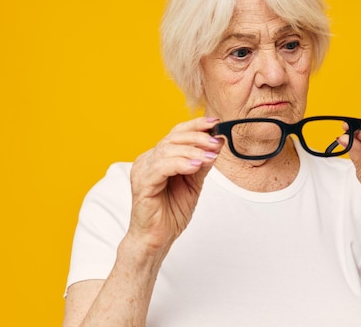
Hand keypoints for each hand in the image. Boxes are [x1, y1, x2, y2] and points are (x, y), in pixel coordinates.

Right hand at [128, 116, 222, 253]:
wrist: (157, 238)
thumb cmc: (171, 212)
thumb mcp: (194, 183)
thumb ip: (203, 163)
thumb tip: (218, 142)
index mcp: (158, 157)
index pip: (176, 133)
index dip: (195, 125)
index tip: (215, 123)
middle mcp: (147, 160)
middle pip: (173, 138)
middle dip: (198, 138)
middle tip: (216, 143)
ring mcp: (142, 170)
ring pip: (167, 150)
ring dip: (192, 151)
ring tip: (210, 156)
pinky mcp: (141, 184)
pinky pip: (161, 167)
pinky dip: (181, 164)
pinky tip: (196, 166)